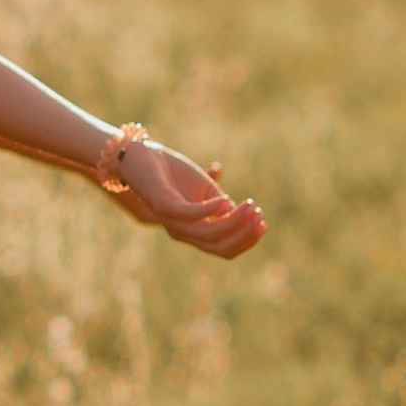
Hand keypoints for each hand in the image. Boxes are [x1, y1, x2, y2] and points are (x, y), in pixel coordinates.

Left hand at [110, 135, 264, 259]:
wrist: (142, 157)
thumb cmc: (173, 173)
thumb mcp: (205, 190)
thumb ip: (223, 204)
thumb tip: (241, 214)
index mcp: (194, 231)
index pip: (225, 249)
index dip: (247, 240)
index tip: (263, 223)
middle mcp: (183, 232)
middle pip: (221, 248)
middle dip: (245, 235)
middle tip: (259, 215)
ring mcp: (173, 221)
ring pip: (210, 234)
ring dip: (234, 221)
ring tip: (249, 205)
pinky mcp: (164, 205)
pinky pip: (190, 215)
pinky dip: (210, 209)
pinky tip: (224, 200)